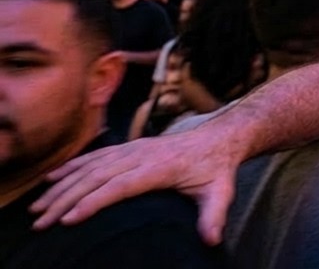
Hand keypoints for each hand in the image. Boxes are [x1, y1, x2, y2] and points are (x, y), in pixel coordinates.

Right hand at [31, 131, 237, 245]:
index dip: (93, 201)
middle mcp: (142, 154)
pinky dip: (72, 167)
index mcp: (161, 166)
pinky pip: (95, 156)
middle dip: (65, 198)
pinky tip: (51, 178)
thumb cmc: (218, 169)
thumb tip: (211, 241)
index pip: (120, 185)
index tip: (68, 219)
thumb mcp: (221, 193)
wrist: (220, 138)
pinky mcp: (130, 147)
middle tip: (41, 221)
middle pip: (96, 176)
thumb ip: (214, 217)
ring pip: (91, 166)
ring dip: (62, 185)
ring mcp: (134, 149)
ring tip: (37, 206)